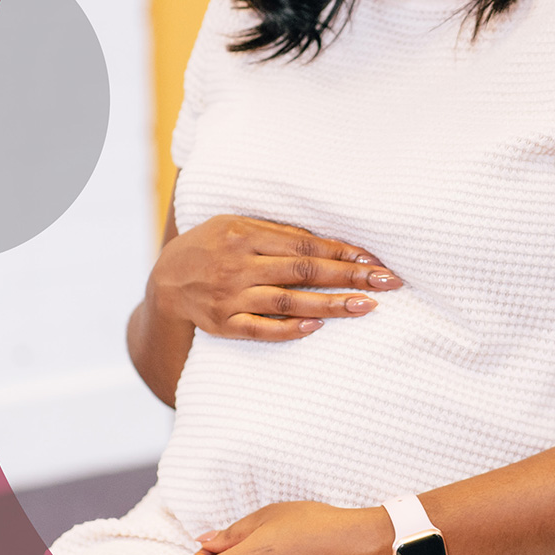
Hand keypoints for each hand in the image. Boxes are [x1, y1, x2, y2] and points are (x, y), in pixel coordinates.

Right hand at [149, 215, 402, 340]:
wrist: (166, 280)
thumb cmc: (211, 245)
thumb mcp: (236, 225)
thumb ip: (276, 233)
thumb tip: (326, 242)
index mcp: (244, 235)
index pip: (303, 244)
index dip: (340, 251)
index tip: (373, 258)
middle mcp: (238, 265)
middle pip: (304, 271)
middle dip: (349, 275)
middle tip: (387, 281)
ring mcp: (230, 297)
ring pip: (289, 302)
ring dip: (331, 304)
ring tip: (366, 306)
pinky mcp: (223, 324)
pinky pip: (261, 329)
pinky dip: (290, 329)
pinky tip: (319, 327)